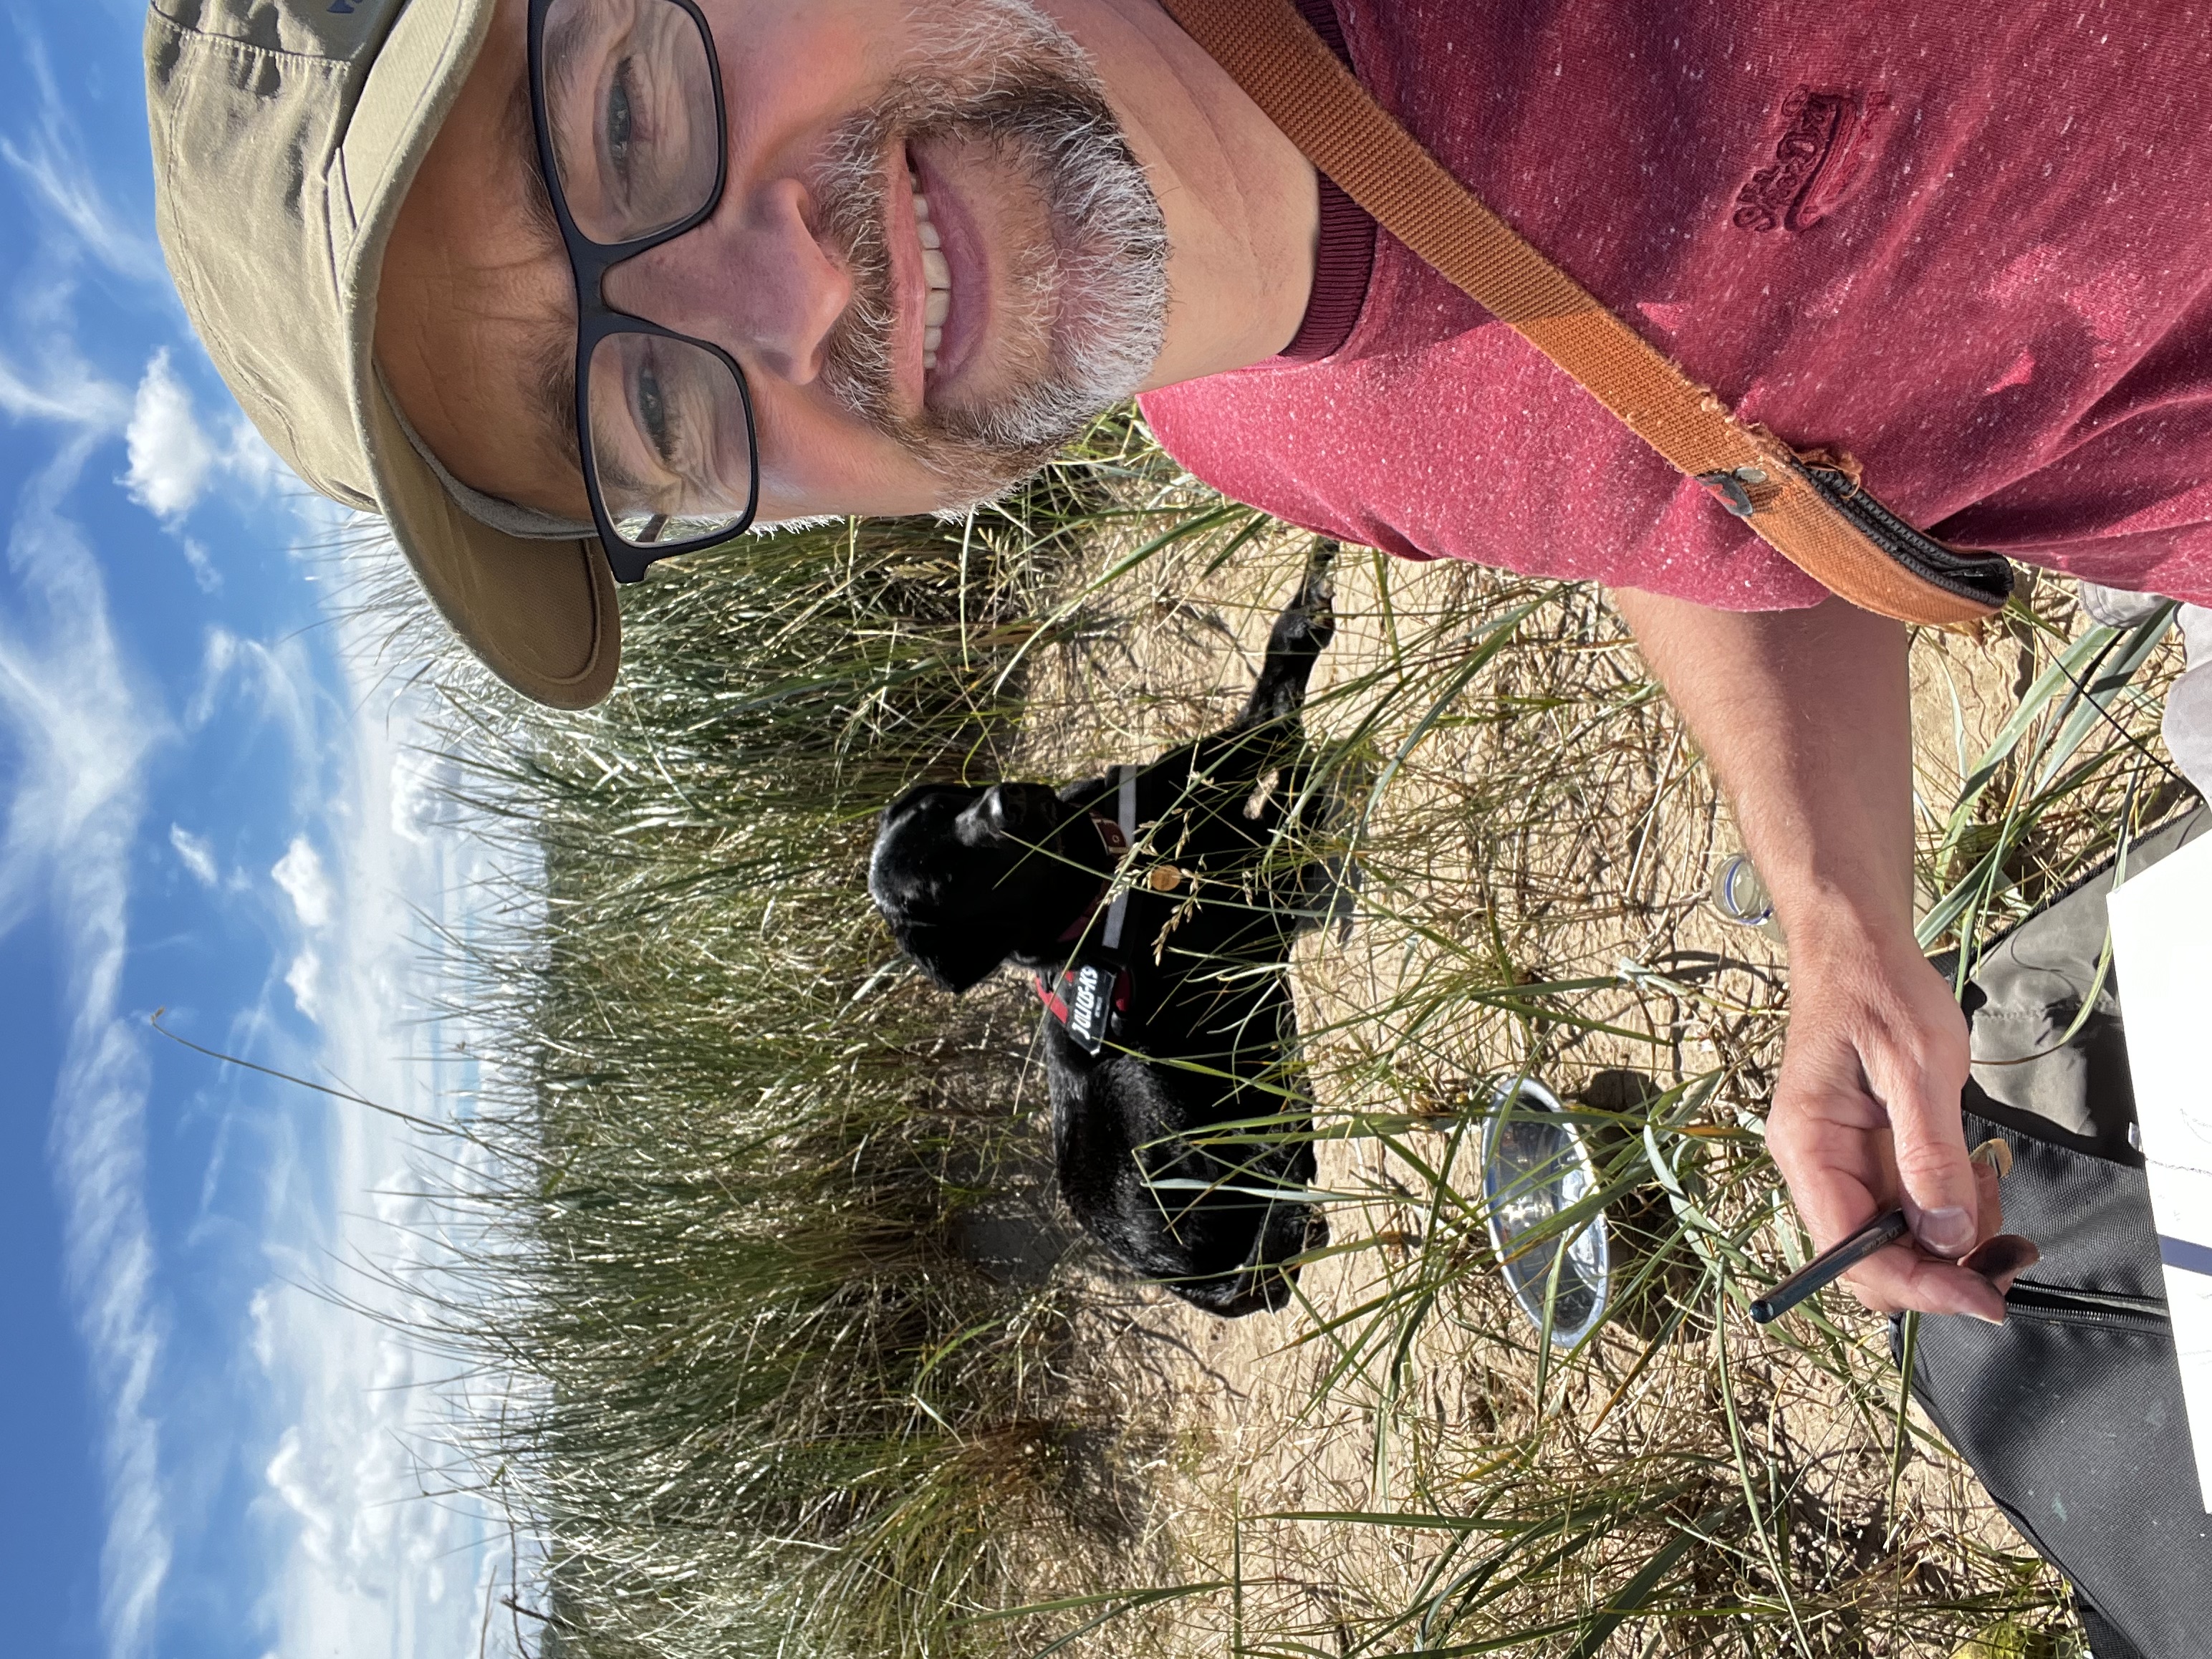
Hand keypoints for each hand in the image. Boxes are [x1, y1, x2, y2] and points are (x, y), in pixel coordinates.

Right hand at [1766, 922, 2018, 1320]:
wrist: (1859, 949)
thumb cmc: (1878, 991)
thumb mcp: (1917, 1066)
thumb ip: (1931, 1155)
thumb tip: (1950, 1235)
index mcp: (1809, 1148)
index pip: (1853, 1255)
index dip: (1919, 1287)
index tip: (1985, 1297)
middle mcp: (1818, 1168)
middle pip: (1874, 1263)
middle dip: (1944, 1269)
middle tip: (2007, 1249)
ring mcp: (1845, 1166)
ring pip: (1900, 1244)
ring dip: (1956, 1239)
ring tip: (1988, 1184)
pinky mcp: (1872, 1158)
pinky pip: (1913, 1212)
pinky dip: (1953, 1209)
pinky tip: (1973, 1172)